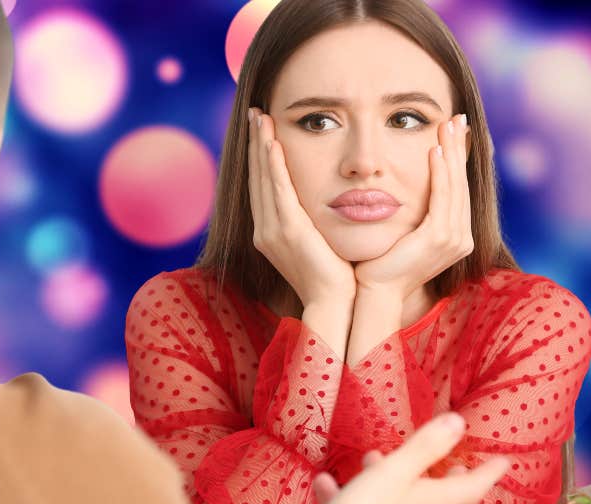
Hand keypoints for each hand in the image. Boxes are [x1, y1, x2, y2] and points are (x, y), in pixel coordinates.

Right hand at [248, 108, 355, 306]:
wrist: (333, 303)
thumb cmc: (335, 276)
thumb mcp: (319, 242)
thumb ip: (313, 219)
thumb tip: (323, 199)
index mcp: (269, 232)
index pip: (262, 185)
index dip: (259, 155)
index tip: (262, 128)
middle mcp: (264, 229)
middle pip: (256, 176)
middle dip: (255, 142)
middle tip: (256, 112)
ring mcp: (272, 230)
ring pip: (263, 179)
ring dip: (261, 145)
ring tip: (261, 117)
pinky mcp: (287, 230)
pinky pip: (278, 190)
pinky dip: (273, 166)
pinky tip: (272, 143)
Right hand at [295, 412, 508, 503]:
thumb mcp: (395, 471)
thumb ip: (425, 447)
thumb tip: (458, 423)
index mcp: (431, 503)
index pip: (471, 488)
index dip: (488, 473)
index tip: (503, 463)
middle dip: (454, 487)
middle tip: (457, 471)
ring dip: (404, 487)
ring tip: (379, 463)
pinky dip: (358, 499)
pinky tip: (329, 486)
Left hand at [352, 114, 473, 300]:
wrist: (374, 293)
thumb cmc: (380, 264)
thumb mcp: (402, 232)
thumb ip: (412, 212)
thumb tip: (405, 186)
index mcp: (454, 236)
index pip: (458, 188)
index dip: (457, 158)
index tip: (452, 131)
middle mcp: (461, 237)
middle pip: (462, 182)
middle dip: (458, 148)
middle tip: (456, 118)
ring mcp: (454, 239)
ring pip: (454, 186)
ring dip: (451, 153)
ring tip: (446, 125)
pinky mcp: (438, 238)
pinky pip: (442, 197)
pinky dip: (439, 173)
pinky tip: (434, 151)